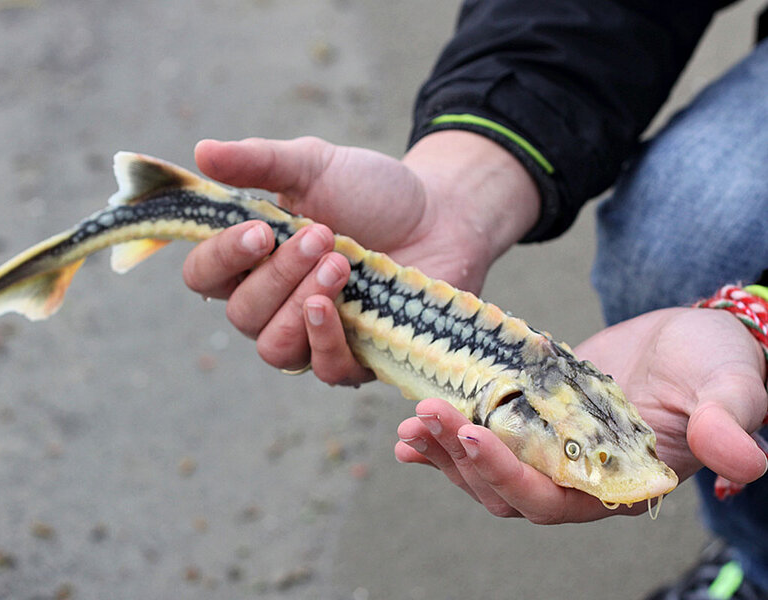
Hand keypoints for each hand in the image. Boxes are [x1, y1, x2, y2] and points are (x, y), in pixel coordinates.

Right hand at [182, 132, 539, 383]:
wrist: (443, 213)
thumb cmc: (371, 191)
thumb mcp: (314, 164)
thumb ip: (259, 161)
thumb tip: (201, 151)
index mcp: (252, 259)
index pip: (205, 275)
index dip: (221, 258)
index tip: (259, 230)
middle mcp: (272, 304)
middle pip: (242, 314)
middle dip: (278, 275)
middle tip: (323, 235)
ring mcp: (311, 335)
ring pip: (275, 347)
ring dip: (299, 307)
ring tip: (339, 264)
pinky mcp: (356, 357)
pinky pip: (325, 370)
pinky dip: (325, 341)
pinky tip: (340, 307)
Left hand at [394, 307, 767, 522]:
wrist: (694, 340)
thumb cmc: (717, 364)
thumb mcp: (730, 385)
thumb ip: (728, 422)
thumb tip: (739, 464)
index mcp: (620, 484)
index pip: (554, 500)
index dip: (508, 474)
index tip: (469, 432)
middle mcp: (579, 480)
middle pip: (506, 491)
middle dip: (460, 458)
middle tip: (422, 416)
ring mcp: (551, 456)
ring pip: (486, 474)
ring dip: (443, 451)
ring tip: (408, 425)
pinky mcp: (533, 427)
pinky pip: (482, 446)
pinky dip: (443, 444)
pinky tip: (408, 437)